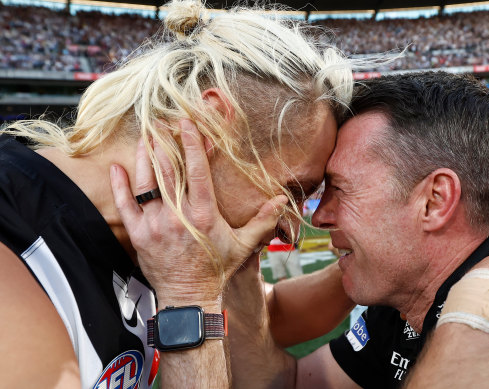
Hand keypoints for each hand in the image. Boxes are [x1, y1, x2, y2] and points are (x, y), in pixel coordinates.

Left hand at [110, 119, 287, 304]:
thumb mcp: (244, 244)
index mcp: (204, 214)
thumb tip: (282, 201)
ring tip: (144, 137)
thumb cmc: (217, 268)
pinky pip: (125, 205)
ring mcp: (155, 225)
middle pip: (168, 171)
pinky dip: (120, 185)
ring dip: (144, 158)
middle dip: (164, 143)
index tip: (186, 124)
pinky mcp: (139, 235)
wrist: (189, 296)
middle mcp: (178, 216)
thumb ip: (263, 220)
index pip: (196, 171)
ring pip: (146, 183)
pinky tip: (116, 167)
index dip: (191, 144)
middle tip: (160, 123)